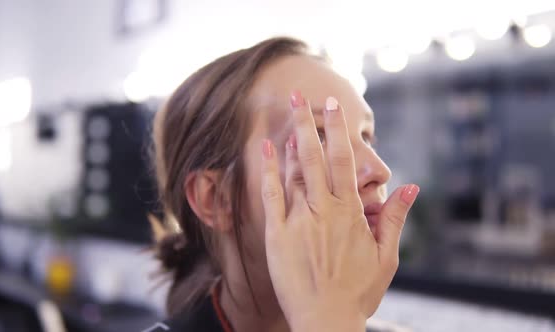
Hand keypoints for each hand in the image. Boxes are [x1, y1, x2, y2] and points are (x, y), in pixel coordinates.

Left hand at [260, 93, 418, 331]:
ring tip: (287, 113)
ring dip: (291, 140)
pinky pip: (271, 195)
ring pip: (294, 171)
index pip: (345, 161)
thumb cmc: (357, 292)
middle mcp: (323, 209)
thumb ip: (395, 218)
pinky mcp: (277, 234)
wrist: (326, 321)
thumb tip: (411, 188)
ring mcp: (298, 220)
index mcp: (350, 212)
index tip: (334, 106)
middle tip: (302, 94)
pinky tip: (265, 147)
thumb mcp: (385, 257)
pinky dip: (268, 170)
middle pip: (316, 157)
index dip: (339, 131)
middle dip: (309, 123)